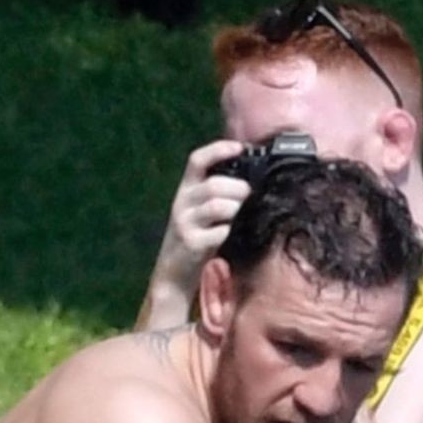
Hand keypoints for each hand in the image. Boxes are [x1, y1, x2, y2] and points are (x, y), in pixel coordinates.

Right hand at [141, 140, 251, 328]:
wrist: (173, 275)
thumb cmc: (195, 240)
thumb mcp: (202, 212)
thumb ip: (218, 195)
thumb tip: (250, 182)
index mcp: (185, 190)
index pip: (197, 160)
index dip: (218, 150)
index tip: (239, 147)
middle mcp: (181, 203)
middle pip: (214, 184)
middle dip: (238, 189)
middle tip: (248, 197)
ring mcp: (184, 223)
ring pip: (218, 205)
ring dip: (235, 210)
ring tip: (238, 218)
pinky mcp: (190, 244)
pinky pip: (218, 231)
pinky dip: (228, 232)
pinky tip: (229, 236)